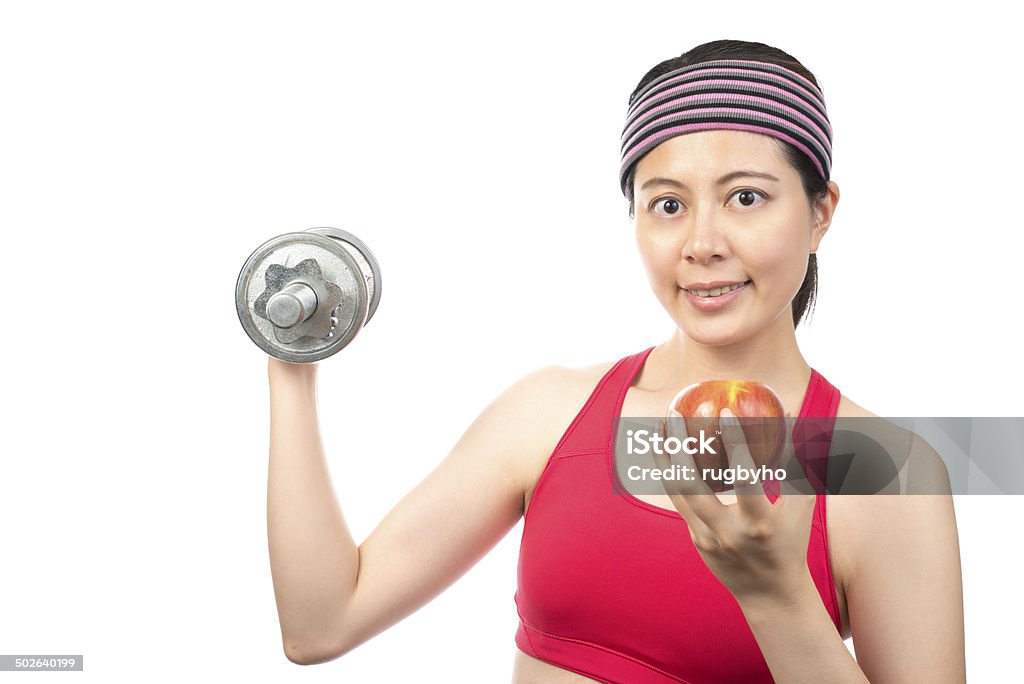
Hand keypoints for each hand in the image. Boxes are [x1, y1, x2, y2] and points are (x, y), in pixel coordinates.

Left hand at [653, 409, 816, 605]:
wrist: (770, 594)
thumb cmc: (790, 541)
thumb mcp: (801, 504)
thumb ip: (797, 460)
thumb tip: (791, 414)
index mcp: (760, 522)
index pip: (743, 476)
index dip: (735, 442)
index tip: (725, 410)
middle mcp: (728, 532)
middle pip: (692, 483)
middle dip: (677, 444)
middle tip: (673, 411)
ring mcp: (706, 538)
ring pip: (676, 490)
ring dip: (664, 454)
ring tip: (659, 424)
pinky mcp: (695, 540)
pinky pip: (678, 500)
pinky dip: (669, 472)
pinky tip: (665, 450)